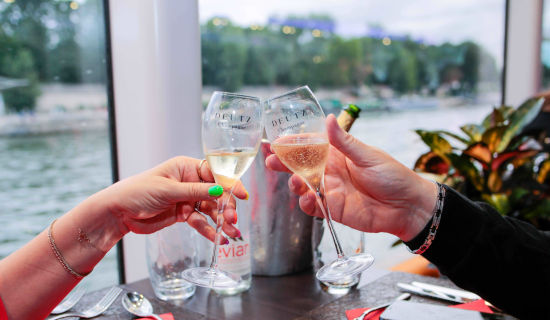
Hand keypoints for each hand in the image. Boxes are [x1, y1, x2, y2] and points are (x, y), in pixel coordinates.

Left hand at [94, 156, 245, 246]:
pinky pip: (200, 222)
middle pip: (216, 194)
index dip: (230, 184)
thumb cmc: (138, 192)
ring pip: (210, 210)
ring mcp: (187, 199)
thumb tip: (219, 191)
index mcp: (186, 168)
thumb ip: (195, 192)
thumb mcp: (168, 190)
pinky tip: (218, 238)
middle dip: (226, 207)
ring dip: (221, 221)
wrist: (118, 213)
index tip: (242, 195)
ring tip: (232, 233)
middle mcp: (189, 182)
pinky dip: (209, 230)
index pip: (215, 173)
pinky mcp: (183, 215)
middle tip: (232, 219)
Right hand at [266, 114, 436, 240]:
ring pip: (303, 187)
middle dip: (284, 164)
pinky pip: (313, 206)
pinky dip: (306, 203)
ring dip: (294, 184)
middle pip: (300, 167)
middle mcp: (330, 172)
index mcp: (338, 154)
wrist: (407, 206)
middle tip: (270, 162)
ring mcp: (330, 191)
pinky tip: (308, 198)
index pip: (310, 146)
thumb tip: (329, 119)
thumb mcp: (367, 155)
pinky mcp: (333, 209)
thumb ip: (344, 142)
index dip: (292, 144)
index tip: (276, 141)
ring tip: (295, 181)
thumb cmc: (392, 176)